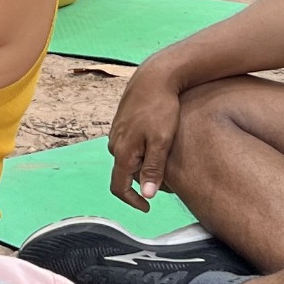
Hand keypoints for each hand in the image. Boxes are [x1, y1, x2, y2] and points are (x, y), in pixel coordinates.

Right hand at [106, 62, 184, 208]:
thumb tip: (147, 194)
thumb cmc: (161, 108)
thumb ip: (153, 169)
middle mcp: (115, 143)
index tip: (147, 208)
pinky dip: (143, 150)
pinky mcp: (122, 122)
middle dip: (144, 180)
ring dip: (144, 164)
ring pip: (129, 158)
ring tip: (166, 158)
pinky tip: (160, 140)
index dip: (132, 201)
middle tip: (169, 180)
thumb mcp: (162, 141)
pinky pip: (130, 144)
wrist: (155, 76)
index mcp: (123, 152)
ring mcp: (117, 132)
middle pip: (126, 173)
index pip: (119, 187)